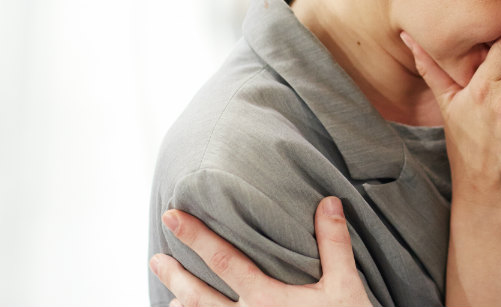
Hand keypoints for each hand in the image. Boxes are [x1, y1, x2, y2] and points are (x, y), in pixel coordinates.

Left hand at [149, 197, 371, 306]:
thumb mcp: (345, 287)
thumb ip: (334, 245)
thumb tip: (329, 202)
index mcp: (268, 299)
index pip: (224, 260)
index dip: (196, 237)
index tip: (172, 217)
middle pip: (199, 297)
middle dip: (175, 276)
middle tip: (155, 258)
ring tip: (168, 299)